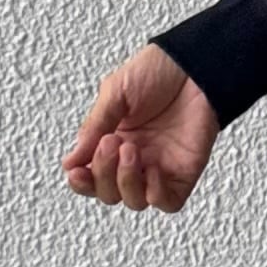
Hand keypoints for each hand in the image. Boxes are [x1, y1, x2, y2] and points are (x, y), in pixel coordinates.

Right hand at [63, 44, 219, 213]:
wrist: (195, 64)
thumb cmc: (158, 72)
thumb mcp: (114, 93)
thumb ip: (95, 127)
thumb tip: (71, 161)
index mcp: (113, 142)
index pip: (90, 177)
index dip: (81, 181)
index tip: (76, 171)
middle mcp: (135, 159)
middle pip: (109, 194)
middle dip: (104, 174)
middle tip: (111, 143)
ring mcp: (159, 167)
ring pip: (135, 201)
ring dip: (126, 182)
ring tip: (130, 150)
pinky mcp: (184, 172)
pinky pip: (168, 202)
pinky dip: (156, 194)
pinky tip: (153, 170)